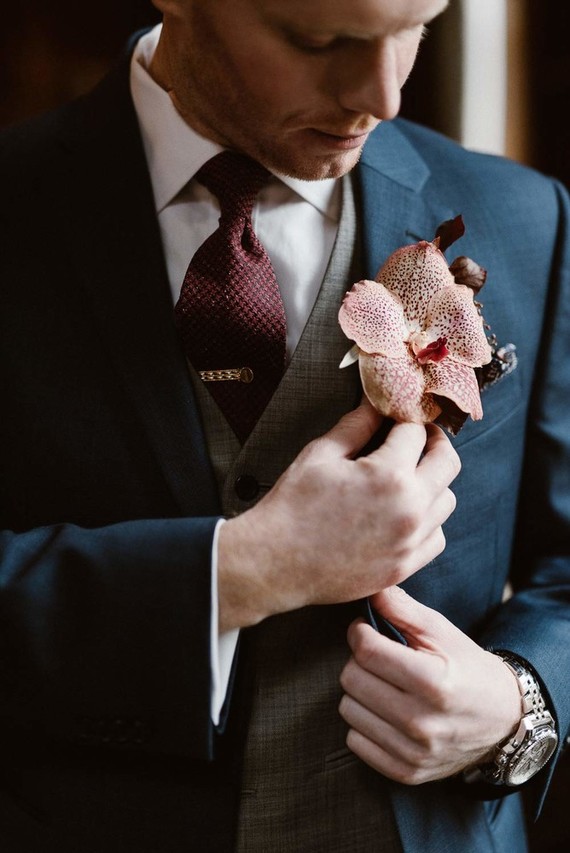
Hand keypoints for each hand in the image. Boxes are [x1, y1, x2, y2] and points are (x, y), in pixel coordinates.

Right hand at [218, 399, 459, 630]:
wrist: (274, 562)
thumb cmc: (292, 507)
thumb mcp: (320, 454)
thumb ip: (356, 425)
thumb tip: (376, 403)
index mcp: (389, 475)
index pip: (415, 431)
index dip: (405, 417)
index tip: (397, 415)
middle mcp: (410, 509)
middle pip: (448, 462)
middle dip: (433, 442)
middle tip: (414, 436)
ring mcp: (411, 541)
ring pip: (447, 500)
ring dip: (433, 481)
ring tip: (408, 475)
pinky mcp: (405, 567)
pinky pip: (437, 537)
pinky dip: (428, 520)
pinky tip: (405, 512)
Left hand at [339, 586, 521, 783]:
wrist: (503, 718)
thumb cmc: (466, 666)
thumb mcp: (441, 630)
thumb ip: (402, 608)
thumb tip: (369, 590)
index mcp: (433, 681)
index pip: (367, 651)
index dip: (359, 632)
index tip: (366, 629)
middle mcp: (422, 721)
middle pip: (351, 680)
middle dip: (359, 661)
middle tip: (376, 657)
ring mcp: (414, 751)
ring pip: (348, 710)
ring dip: (359, 692)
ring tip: (382, 684)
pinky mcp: (407, 772)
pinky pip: (355, 741)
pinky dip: (364, 722)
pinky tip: (384, 711)